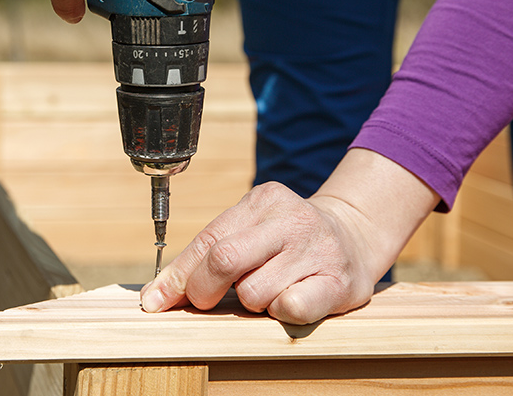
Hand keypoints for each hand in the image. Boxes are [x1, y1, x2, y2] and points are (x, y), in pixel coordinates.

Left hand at [140, 149, 439, 324]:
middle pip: (224, 258)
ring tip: (268, 290)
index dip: (178, 276)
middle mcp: (291, 219)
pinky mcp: (339, 282)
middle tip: (207, 303)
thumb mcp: (251, 231)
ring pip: (254, 292)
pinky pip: (291, 307)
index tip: (155, 302)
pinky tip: (288, 301)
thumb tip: (156, 295)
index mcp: (263, 200)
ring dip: (251, 302)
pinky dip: (280, 312)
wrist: (356, 236)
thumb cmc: (289, 241)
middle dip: (204, 291)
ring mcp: (317, 249)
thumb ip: (207, 256)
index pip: (208, 239)